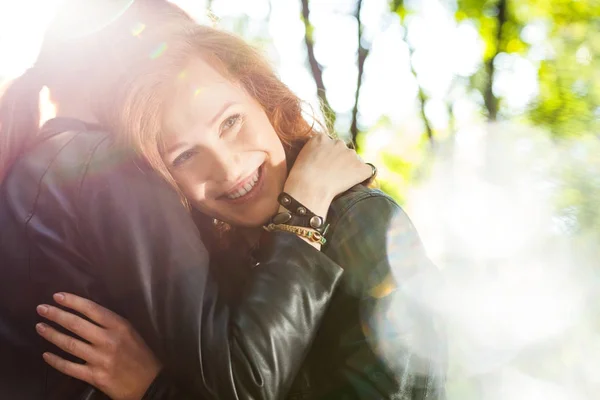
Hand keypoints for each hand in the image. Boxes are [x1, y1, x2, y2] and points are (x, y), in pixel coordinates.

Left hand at [36, 293, 160, 399]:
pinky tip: (46, 355)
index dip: (72, 302)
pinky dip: (56, 361)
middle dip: (56, 315)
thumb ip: (111, 324)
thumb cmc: (140, 355)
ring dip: (52, 335)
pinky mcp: (95, 376)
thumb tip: (86, 314)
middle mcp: (109, 340)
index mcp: (120, 326)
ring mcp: (100, 359)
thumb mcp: (131, 333)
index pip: (92, 309)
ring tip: (40, 327)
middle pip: (76, 325)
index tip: (57, 296)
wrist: (150, 384)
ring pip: (70, 344)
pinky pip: (70, 367)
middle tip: (41, 309)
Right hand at [285, 135, 371, 218]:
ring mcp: (351, 154)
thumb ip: (314, 154)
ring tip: (338, 184)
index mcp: (321, 138)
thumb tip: (323, 162)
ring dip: (350, 169)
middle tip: (331, 177)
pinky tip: (355, 185)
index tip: (323, 168)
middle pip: (343, 151)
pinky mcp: (361, 167)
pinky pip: (368, 171)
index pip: (330, 144)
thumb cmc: (299, 179)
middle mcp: (338, 142)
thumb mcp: (302, 158)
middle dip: (340, 162)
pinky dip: (363, 178)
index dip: (328, 157)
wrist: (308, 187)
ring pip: (355, 161)